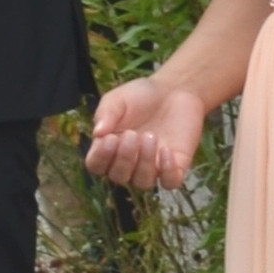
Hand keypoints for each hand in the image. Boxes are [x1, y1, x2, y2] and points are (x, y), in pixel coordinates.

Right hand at [82, 76, 211, 191]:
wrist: (175, 90)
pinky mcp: (177, 166)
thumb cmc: (141, 96)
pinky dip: (168, 172)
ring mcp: (154, 166)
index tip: (110, 138)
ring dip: (144, 163)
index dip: (100, 157)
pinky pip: (170, 182)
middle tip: (132, 134)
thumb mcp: (117, 100)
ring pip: (143, 182)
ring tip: (150, 136)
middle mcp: (129, 162)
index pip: (97, 166)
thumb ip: (106, 114)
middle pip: (119, 176)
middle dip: (124, 158)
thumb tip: (97, 132)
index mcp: (109, 148)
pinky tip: (166, 150)